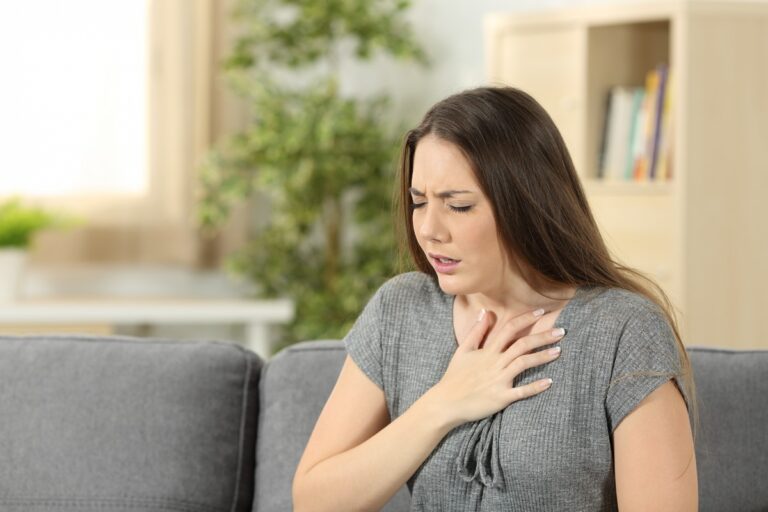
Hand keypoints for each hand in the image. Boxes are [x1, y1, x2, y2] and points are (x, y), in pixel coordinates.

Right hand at [428, 308, 565, 428]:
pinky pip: (521, 391)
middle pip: (522, 345)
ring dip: (542, 357)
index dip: (526, 319)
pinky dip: (535, 387)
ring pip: (524, 364)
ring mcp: (498, 380)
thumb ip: (476, 332)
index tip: (542, 312)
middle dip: (542, 337)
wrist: (446, 403)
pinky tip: (549, 382)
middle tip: (561, 331)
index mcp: (487, 351)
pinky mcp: (500, 397)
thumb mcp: (463, 350)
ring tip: (559, 351)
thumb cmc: (454, 376)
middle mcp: (495, 363)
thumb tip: (485, 312)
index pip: (509, 329)